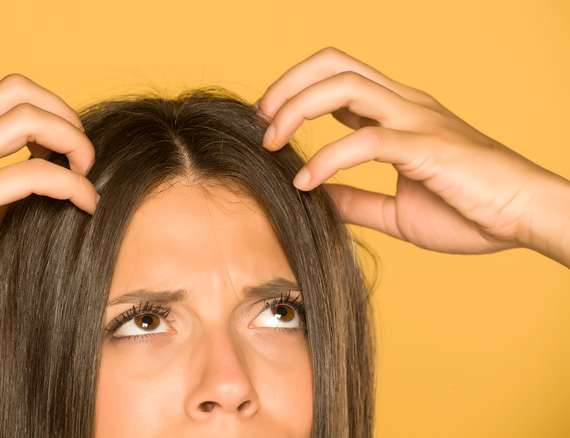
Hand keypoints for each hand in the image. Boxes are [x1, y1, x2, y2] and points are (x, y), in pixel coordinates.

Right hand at [0, 74, 97, 315]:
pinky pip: (34, 174)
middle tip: (80, 154)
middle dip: (64, 114)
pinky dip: (72, 185)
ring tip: (86, 174)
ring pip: (28, 119)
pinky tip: (86, 205)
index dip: (45, 111)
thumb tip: (25, 213)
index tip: (61, 148)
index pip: (4, 95)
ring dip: (73, 140)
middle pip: (19, 90)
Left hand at [257, 47, 569, 263]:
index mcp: (399, 113)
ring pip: (345, 86)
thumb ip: (356, 201)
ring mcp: (417, 121)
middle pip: (335, 64)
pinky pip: (367, 140)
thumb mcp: (397, 211)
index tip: (270, 122)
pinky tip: (306, 183)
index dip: (296, 91)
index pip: (338, 77)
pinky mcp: (427, 147)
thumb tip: (316, 199)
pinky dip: (327, 159)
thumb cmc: (472, 211)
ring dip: (297, 109)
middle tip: (262, 122)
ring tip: (272, 144)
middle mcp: (405, 105)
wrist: (528, 219)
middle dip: (288, 85)